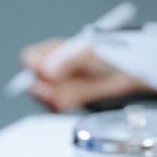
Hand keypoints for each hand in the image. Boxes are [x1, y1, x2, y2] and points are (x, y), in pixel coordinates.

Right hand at [21, 38, 147, 111]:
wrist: (128, 69)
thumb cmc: (109, 53)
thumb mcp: (88, 52)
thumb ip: (68, 61)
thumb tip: (48, 73)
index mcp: (54, 50)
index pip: (29, 58)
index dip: (34, 67)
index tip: (45, 73)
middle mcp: (53, 67)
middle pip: (32, 80)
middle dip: (39, 88)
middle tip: (52, 91)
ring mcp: (59, 84)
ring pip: (42, 96)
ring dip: (49, 100)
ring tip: (64, 96)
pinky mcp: (68, 98)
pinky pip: (55, 106)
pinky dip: (59, 107)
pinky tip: (69, 102)